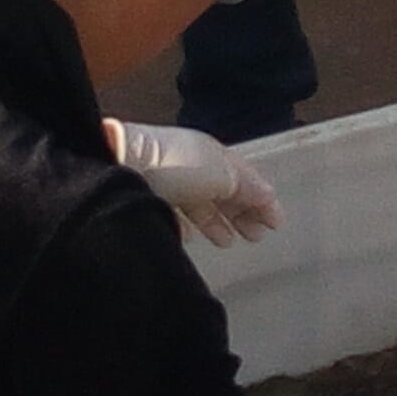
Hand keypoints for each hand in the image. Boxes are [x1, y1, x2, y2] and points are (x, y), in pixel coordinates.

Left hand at [103, 118, 282, 243]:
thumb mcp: (221, 174)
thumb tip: (268, 196)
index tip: (278, 223)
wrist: (119, 165)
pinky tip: (190, 239)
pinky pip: (174, 214)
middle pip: (224, 191)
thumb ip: (246, 186)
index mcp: (213, 154)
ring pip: (200, 205)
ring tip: (229, 241)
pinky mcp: (148, 199)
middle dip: (243, 212)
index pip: (246, 178)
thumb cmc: (175, 166)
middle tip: (257, 236)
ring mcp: (169, 182)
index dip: (264, 200)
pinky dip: (186, 225)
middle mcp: (192, 166)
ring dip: (217, 222)